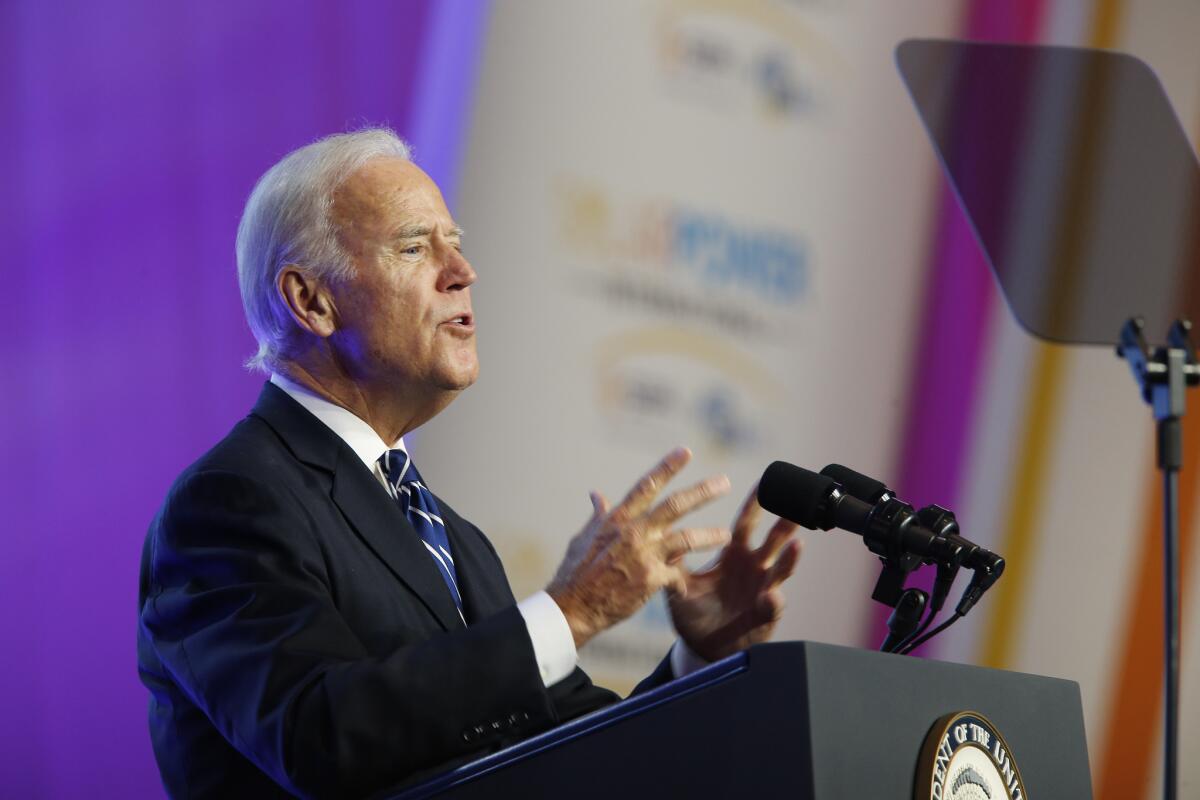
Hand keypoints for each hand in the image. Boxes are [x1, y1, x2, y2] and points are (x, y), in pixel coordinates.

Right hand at [546, 447, 731, 648]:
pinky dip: (682, 582)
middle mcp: (633, 532)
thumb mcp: (583, 538)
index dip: (667, 467)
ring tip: (726, 535)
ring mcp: (644, 555)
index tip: (686, 452)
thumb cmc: (575, 573)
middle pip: (675, 506)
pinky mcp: (651, 580)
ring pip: (686, 538)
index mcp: (617, 519)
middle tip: (724, 483)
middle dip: (703, 492)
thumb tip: (597, 494)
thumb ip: (599, 516)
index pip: (647, 485)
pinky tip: (685, 588)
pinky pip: (677, 575)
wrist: (573, 608)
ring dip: (709, 536)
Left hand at [668, 482, 800, 661]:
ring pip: (781, 568)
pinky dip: (773, 601)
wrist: (704, 648)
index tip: (765, 482)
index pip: (746, 523)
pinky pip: (772, 606)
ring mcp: (763, 589)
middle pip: (772, 539)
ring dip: (789, 557)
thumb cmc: (694, 612)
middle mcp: (753, 568)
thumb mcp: (679, 584)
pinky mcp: (765, 614)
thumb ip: (673, 560)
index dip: (754, 504)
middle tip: (795, 501)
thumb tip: (661, 535)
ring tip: (796, 544)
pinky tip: (772, 596)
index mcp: (733, 554)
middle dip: (784, 521)